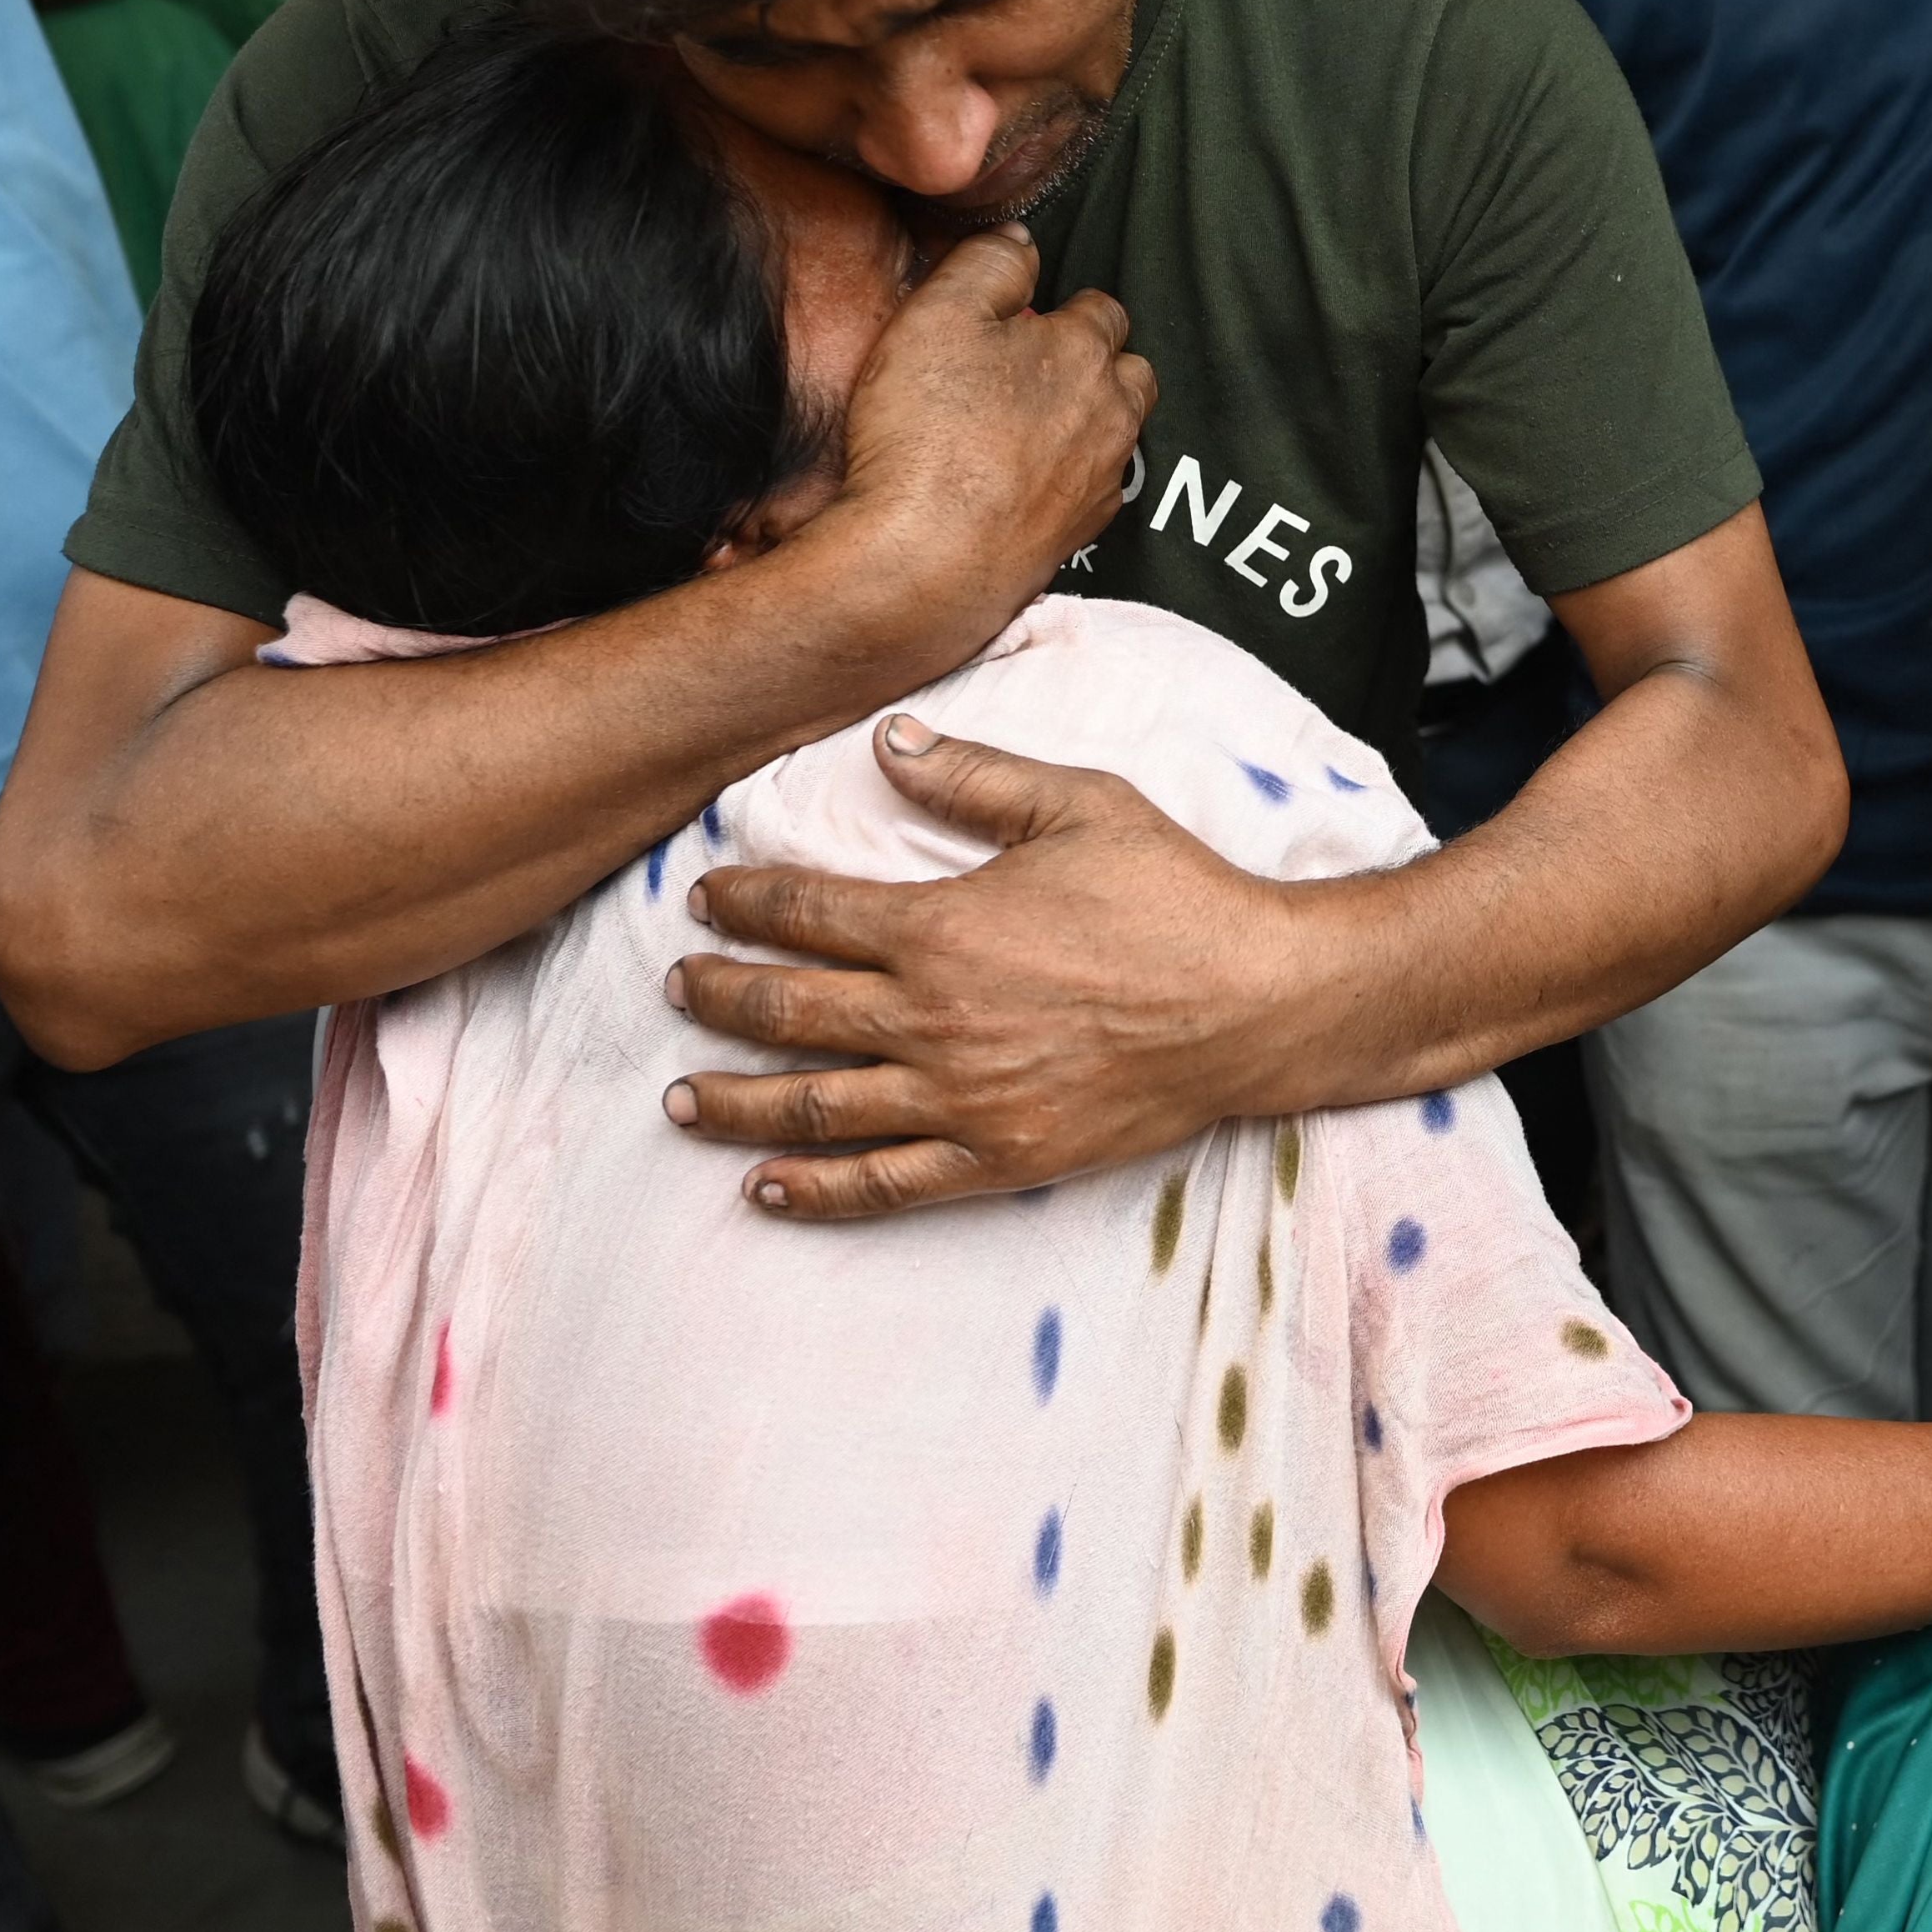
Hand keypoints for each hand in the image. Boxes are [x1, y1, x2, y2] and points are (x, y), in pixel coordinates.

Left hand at [662, 722, 1295, 1213]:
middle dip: (716, 996)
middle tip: (677, 988)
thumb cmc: (1173, 896)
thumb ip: (973, 774)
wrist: (1254, 1002)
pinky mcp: (997, 1159)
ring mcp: (959, 1099)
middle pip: (786, 1010)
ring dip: (735, 1102)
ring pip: (812, 1107)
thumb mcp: (1078, 805)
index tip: (707, 898)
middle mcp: (931, 1019)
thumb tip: (888, 739)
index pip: (807, 912)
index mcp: (940, 927)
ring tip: (682, 1098)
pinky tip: (765, 1190)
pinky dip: (813, 1193)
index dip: (744, 901)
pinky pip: (882, 1186)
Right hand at [803, 230, 1153, 681]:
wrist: (924, 561)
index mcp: (1085, 351)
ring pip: (1114, 432)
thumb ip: (986, 264)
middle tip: (1026, 373)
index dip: (1060, 309)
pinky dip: (1065, 479)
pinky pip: (1090, 490)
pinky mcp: (1080, 535)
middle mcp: (1111, 414)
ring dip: (1083, 421)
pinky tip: (1017, 483)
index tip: (1019, 321)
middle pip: (1128, 372)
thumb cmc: (926, 432)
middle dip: (1093, 364)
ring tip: (1023, 427)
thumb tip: (1021, 242)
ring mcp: (1101, 479)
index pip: (1102, 309)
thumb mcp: (938, 315)